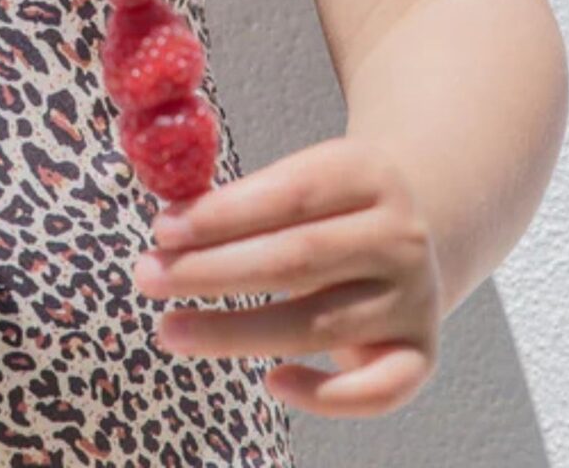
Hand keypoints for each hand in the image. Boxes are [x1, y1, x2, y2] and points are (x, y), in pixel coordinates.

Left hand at [132, 134, 443, 418]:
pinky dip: (324, 395)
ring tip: (170, 328)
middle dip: (213, 271)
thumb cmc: (328, 206)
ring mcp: (416, 298)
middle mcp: (400, 235)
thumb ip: (246, 198)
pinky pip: (377, 390)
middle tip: (148, 275)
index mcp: (368, 173)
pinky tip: (271, 383)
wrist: (417, 226)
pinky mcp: (421, 353)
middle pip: (297, 258)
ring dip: (235, 331)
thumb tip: (170, 228)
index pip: (291, 194)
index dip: (223, 214)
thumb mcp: (302, 178)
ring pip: (319, 324)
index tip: (163, 229)